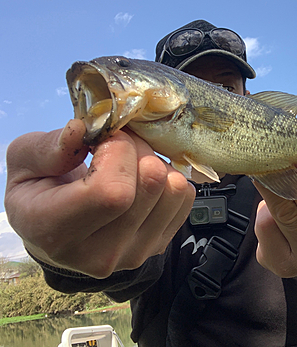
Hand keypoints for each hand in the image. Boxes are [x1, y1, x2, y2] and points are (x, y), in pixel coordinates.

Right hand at [5, 119, 194, 277]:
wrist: (56, 235)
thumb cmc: (39, 196)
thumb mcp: (23, 165)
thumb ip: (45, 147)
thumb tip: (82, 131)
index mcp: (56, 232)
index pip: (112, 191)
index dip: (117, 151)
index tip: (102, 140)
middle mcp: (100, 253)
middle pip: (151, 184)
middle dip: (139, 148)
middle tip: (119, 145)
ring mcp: (135, 254)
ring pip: (175, 189)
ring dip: (157, 163)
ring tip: (130, 164)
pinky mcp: (158, 246)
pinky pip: (186, 198)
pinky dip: (170, 178)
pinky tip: (143, 180)